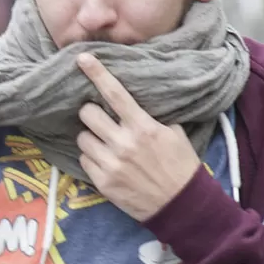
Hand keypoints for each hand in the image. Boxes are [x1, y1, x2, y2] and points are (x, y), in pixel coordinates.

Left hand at [75, 54, 201, 221]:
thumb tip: (133, 101)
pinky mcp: (103, 182)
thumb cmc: (181, 166)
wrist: (183, 205)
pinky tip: (107, 162)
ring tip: (105, 144)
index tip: (81, 57)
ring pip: (82, 138)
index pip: (115, 94)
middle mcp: (124, 143)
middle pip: (87, 114)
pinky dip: (92, 159)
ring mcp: (111, 164)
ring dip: (91, 138)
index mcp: (143, 127)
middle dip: (92, 114)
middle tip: (101, 120)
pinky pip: (84, 160)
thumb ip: (150, 117)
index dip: (97, 73)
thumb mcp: (174, 135)